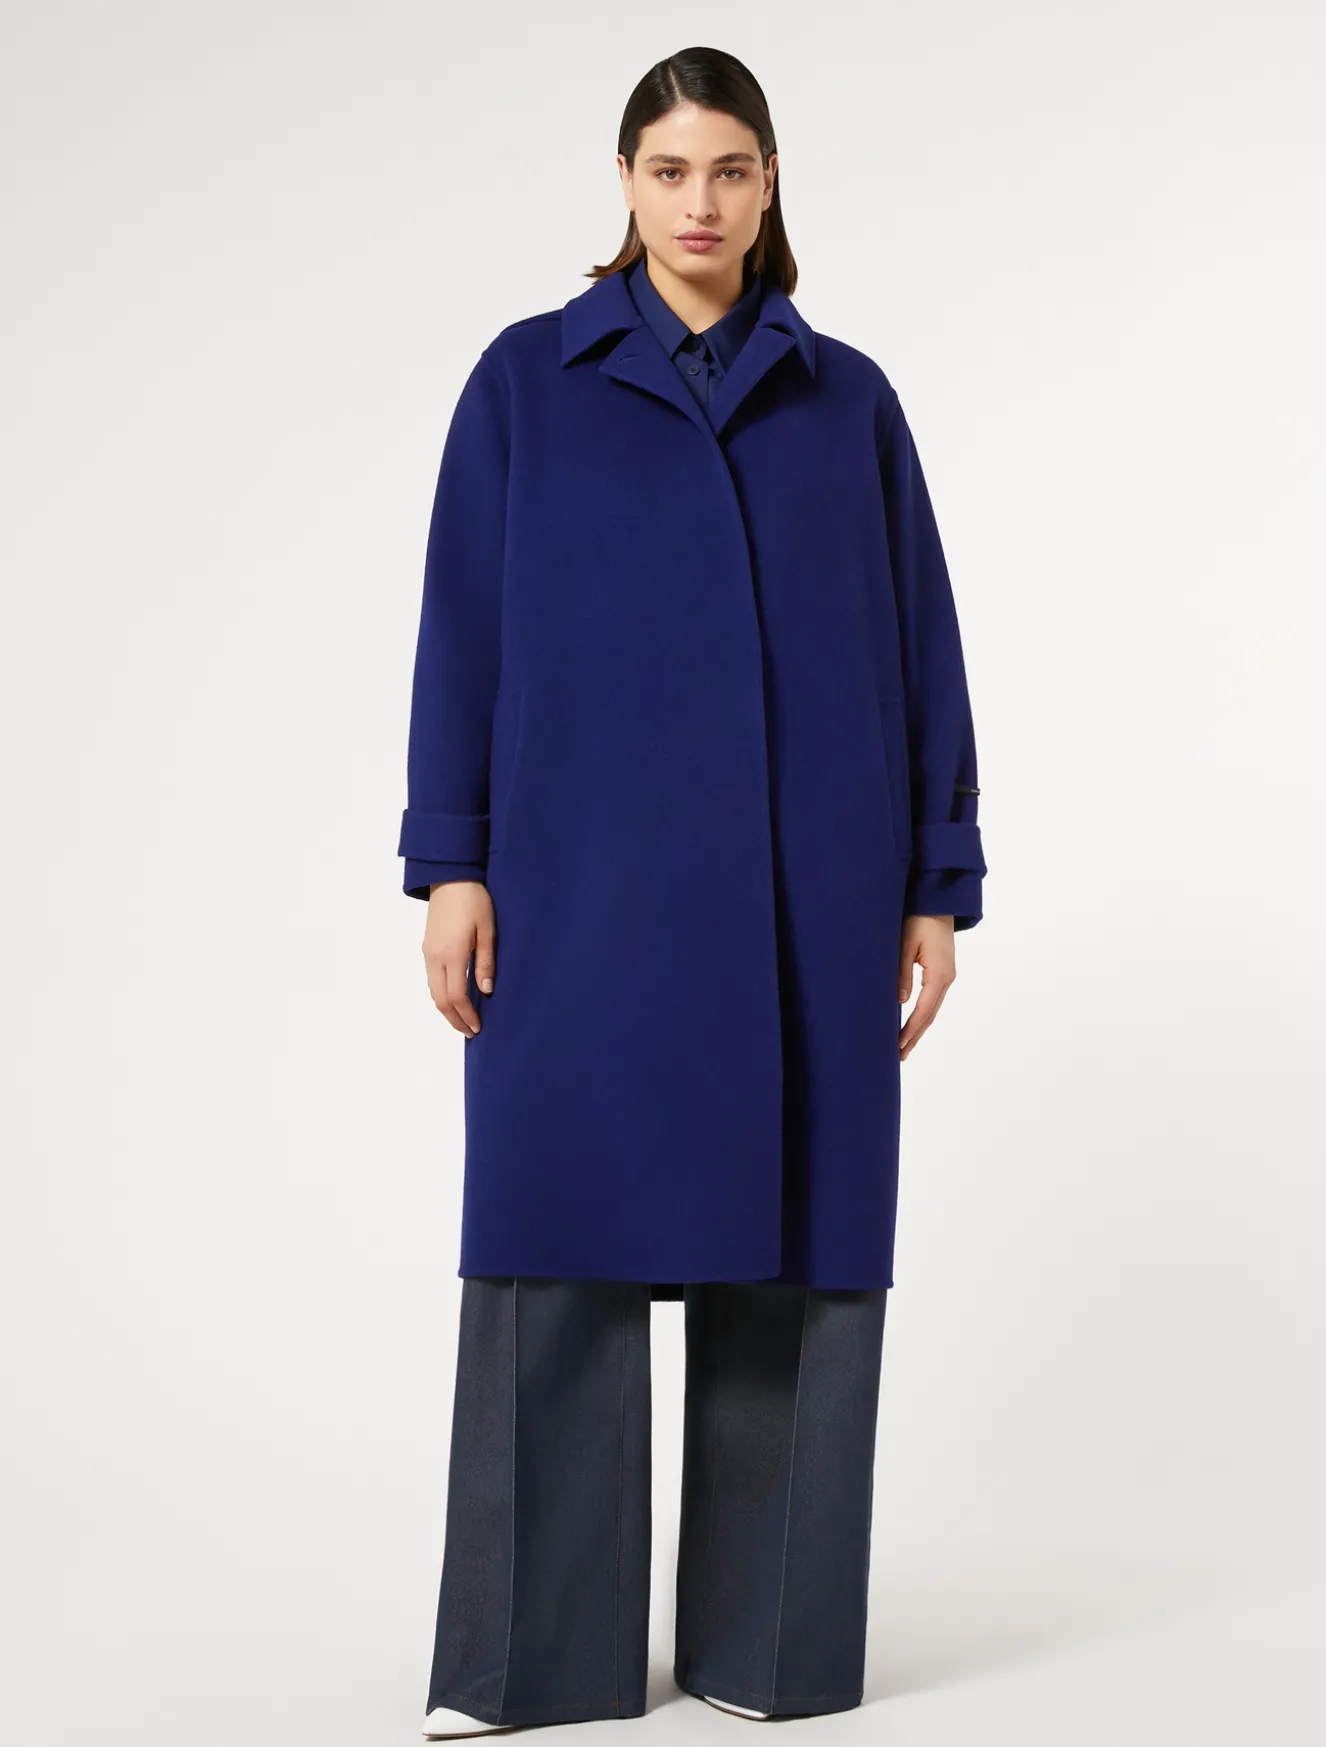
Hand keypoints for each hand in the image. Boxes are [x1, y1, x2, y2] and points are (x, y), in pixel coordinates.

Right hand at [422, 881, 495, 1036]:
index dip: (466, 1015)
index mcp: (452, 954)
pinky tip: (454, 997)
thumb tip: (486, 991)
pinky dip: (441, 994)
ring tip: (463, 1019)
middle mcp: (434, 957)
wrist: (451, 877)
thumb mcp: (487, 930)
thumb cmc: (474, 900)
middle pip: (439, 1000)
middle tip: (470, 1031)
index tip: (477, 1028)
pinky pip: (431, 979)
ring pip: (433, 991)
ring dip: (446, 1008)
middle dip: (454, 1019)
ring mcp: (428, 952)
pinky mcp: (427, 947)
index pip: (456, 996)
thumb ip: (486, 962)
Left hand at [897, 915, 955, 1060]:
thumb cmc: (919, 918)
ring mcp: (947, 975)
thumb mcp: (904, 944)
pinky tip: (913, 1023)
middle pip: (930, 1014)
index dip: (911, 1029)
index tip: (899, 1045)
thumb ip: (901, 973)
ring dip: (919, 1028)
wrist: (938, 901)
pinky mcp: (943, 971)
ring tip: (904, 1046)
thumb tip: (900, 1001)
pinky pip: (933, 998)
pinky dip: (923, 1014)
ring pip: (933, 1008)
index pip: (924, 1010)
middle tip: (900, 1056)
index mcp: (939, 973)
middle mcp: (946, 978)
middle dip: (915, 1036)